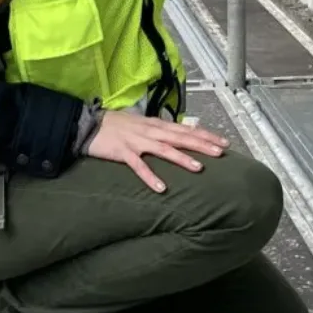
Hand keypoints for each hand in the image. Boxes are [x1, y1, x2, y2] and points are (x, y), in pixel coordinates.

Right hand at [85, 110, 228, 191]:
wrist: (88, 124)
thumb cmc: (118, 126)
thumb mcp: (143, 125)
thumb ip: (161, 131)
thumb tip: (181, 136)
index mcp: (157, 124)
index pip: (187, 129)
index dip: (206, 135)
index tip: (224, 142)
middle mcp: (151, 131)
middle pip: (181, 137)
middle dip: (202, 144)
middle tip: (221, 152)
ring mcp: (137, 141)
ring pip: (164, 149)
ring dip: (182, 158)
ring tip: (199, 167)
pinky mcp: (123, 152)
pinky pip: (139, 166)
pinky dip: (150, 176)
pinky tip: (161, 188)